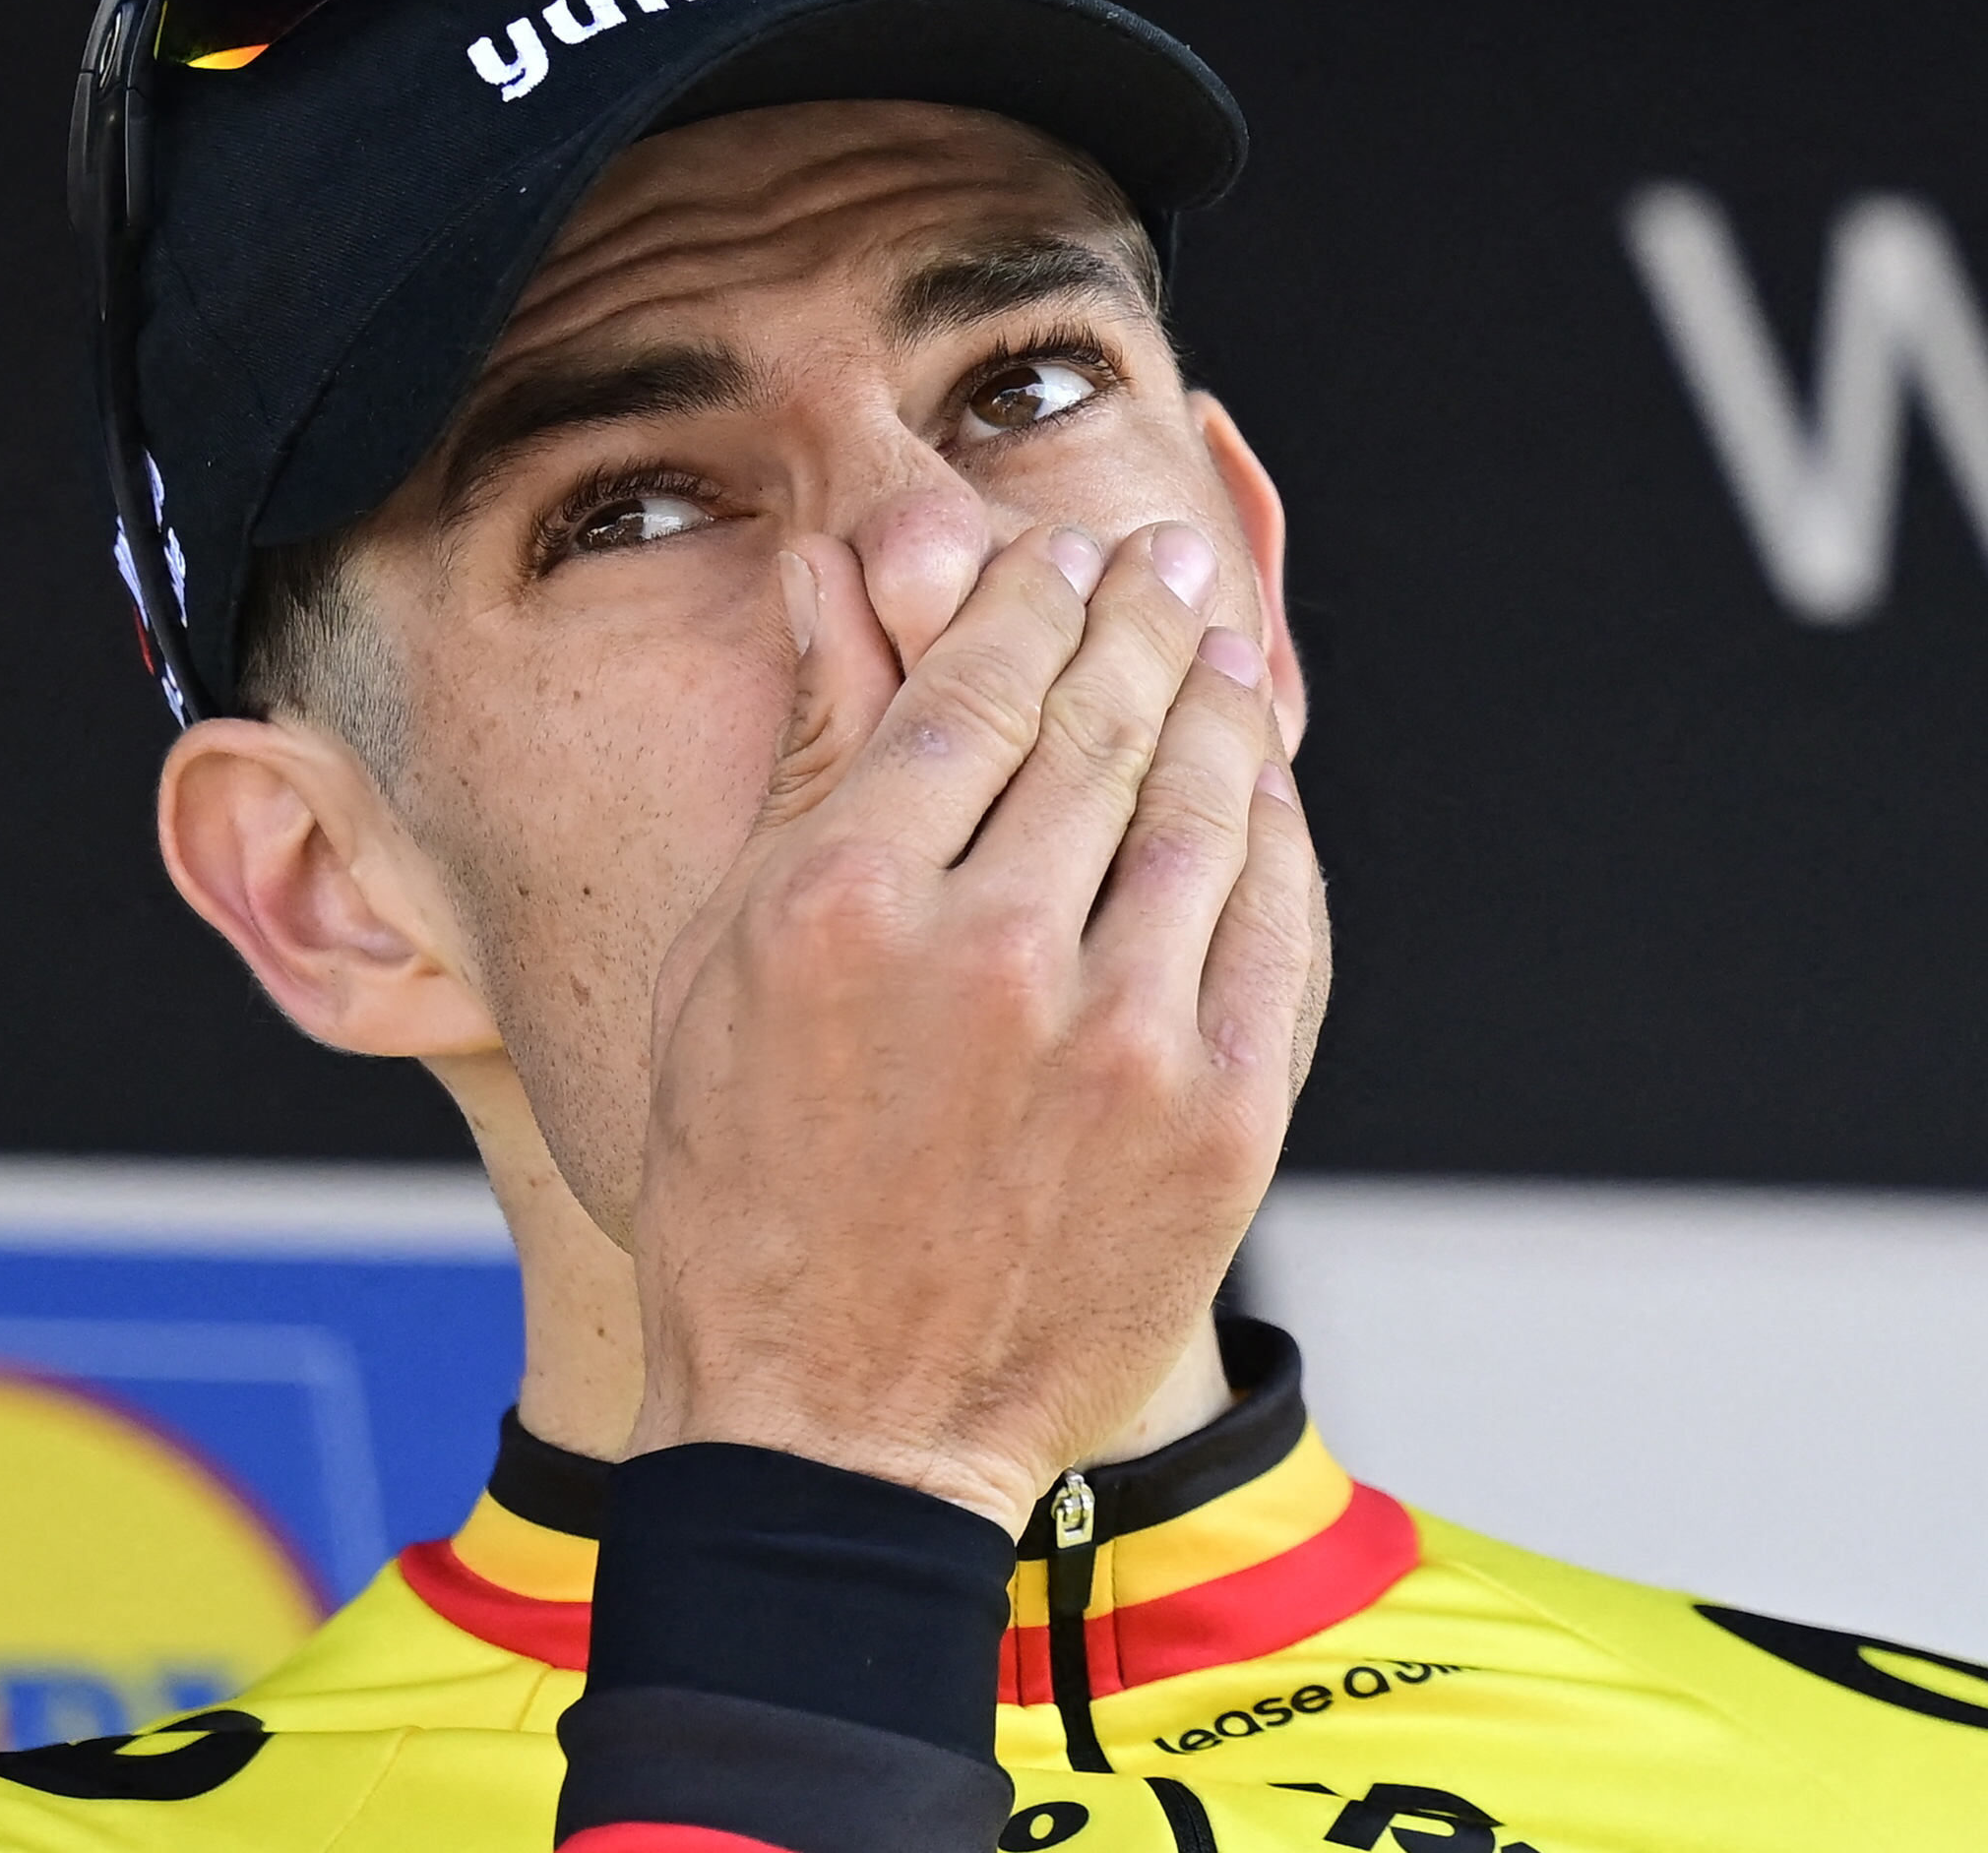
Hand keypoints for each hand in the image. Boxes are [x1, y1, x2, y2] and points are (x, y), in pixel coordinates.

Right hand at [617, 511, 1326, 1524]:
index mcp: (844, 905)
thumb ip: (806, 764)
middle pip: (1097, 722)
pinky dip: (1269, 830)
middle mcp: (990, 954)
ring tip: (1217, 637)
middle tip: (1159, 560)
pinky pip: (1267, 924)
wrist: (841, 1433)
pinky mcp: (1216, 1117)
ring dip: (1214, 700)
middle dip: (1135, 616)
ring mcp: (1118, 1039)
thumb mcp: (718, 974)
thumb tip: (837, 575)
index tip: (1056, 553)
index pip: (974, 683)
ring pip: (1197, 806)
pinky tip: (1258, 776)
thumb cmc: (748, 1196)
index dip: (1030, 597)